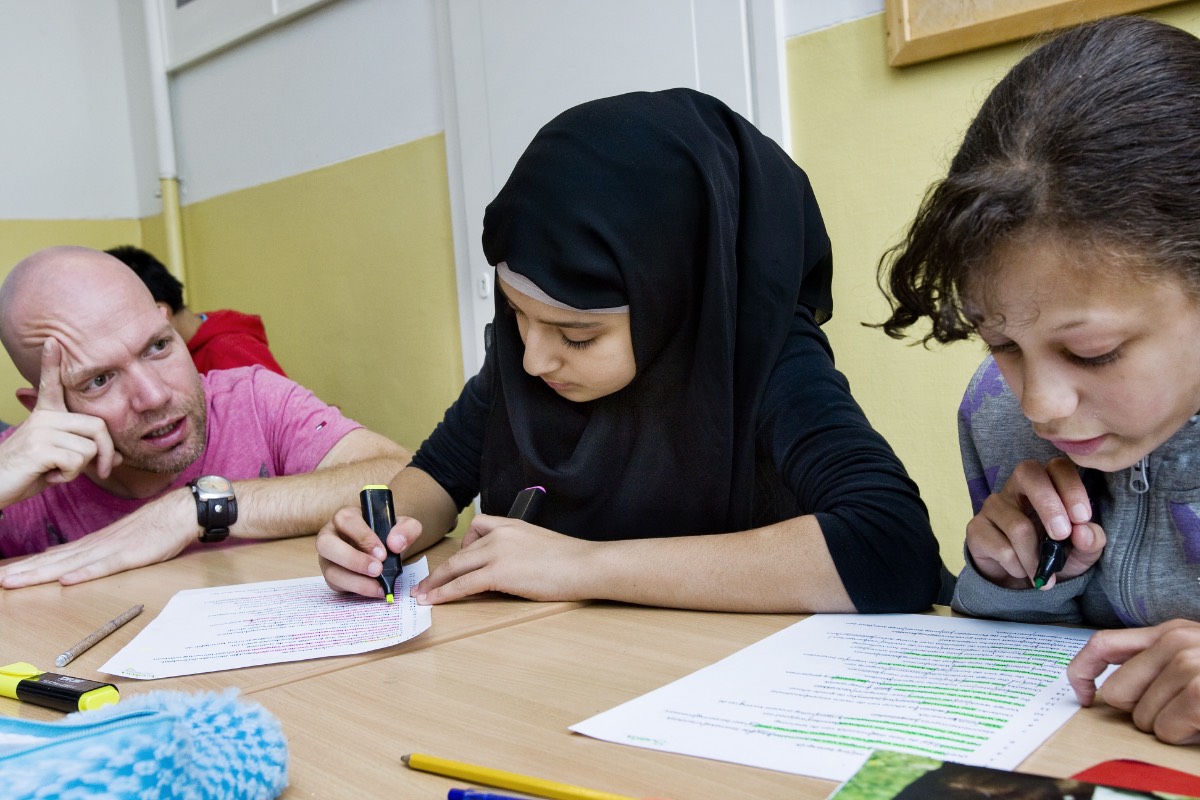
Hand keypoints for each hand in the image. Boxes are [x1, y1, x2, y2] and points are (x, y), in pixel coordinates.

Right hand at [0, 338, 119, 506]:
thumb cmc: (30, 473)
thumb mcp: (62, 459)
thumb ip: (87, 452)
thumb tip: (119, 456)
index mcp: (46, 415)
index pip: (52, 385)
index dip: (52, 363)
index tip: (53, 341)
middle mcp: (44, 417)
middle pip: (98, 426)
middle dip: (106, 452)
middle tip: (102, 470)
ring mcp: (40, 431)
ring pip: (90, 448)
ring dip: (81, 469)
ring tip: (57, 469)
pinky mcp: (39, 448)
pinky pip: (77, 461)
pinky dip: (70, 476)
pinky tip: (50, 475)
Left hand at [0, 488, 194, 586]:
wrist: (182, 512)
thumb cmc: (156, 526)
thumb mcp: (122, 539)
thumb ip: (96, 550)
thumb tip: (65, 558)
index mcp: (95, 542)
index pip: (55, 556)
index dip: (29, 565)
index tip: (6, 573)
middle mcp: (98, 545)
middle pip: (55, 560)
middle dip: (25, 570)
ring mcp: (113, 549)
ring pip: (72, 564)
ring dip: (42, 573)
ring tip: (16, 580)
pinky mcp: (132, 555)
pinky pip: (106, 566)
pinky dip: (86, 573)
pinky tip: (68, 580)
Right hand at [317, 504, 422, 598]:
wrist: (385, 553)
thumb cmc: (387, 536)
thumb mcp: (403, 528)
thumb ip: (406, 529)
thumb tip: (396, 544)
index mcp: (346, 517)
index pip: (346, 519)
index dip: (363, 536)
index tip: (382, 553)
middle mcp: (330, 535)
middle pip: (325, 543)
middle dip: (352, 559)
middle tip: (377, 569)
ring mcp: (328, 558)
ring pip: (329, 569)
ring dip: (354, 580)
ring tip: (378, 586)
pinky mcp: (331, 577)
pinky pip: (336, 584)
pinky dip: (357, 589)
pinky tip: (375, 590)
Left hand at [413, 514, 597, 603]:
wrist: (585, 564)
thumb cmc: (571, 560)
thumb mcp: (541, 544)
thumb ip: (520, 549)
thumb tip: (510, 568)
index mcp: (512, 524)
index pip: (478, 526)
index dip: (463, 546)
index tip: (456, 561)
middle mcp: (500, 534)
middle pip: (460, 551)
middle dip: (440, 569)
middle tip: (425, 582)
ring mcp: (497, 552)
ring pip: (456, 566)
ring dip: (435, 582)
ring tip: (423, 594)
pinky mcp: (498, 572)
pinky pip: (463, 584)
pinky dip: (445, 593)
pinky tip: (435, 601)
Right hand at [965, 457, 1104, 588]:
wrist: (1018, 582)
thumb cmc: (1052, 556)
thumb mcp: (1081, 552)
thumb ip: (1091, 541)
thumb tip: (1085, 532)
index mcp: (1047, 484)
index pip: (1057, 467)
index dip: (1071, 487)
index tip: (1082, 518)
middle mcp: (1016, 487)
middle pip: (1028, 474)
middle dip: (1049, 506)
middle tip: (1061, 536)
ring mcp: (993, 505)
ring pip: (1018, 526)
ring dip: (1035, 558)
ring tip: (1042, 575)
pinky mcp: (976, 527)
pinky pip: (1002, 548)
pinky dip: (1018, 567)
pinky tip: (1019, 570)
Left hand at [1068, 619, 1199, 744]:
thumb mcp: (1194, 657)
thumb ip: (1154, 661)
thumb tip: (1108, 687)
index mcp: (1169, 631)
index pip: (1102, 644)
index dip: (1082, 672)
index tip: (1083, 697)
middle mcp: (1176, 641)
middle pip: (1115, 691)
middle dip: (1138, 711)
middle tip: (1173, 710)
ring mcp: (1190, 664)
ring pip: (1140, 717)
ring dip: (1166, 726)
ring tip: (1194, 715)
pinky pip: (1165, 731)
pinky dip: (1182, 737)